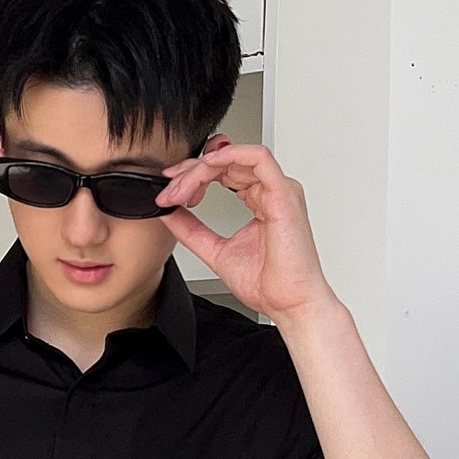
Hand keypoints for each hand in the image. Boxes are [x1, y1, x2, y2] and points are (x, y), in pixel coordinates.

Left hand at [154, 136, 334, 323]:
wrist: (289, 303)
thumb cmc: (267, 283)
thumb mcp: (214, 250)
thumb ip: (191, 230)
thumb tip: (169, 213)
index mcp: (260, 200)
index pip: (223, 172)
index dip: (192, 176)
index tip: (169, 192)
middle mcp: (271, 191)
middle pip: (226, 162)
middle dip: (190, 172)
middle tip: (169, 192)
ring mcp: (279, 190)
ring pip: (235, 158)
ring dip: (201, 169)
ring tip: (181, 190)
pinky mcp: (284, 194)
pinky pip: (258, 158)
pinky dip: (230, 155)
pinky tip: (207, 166)